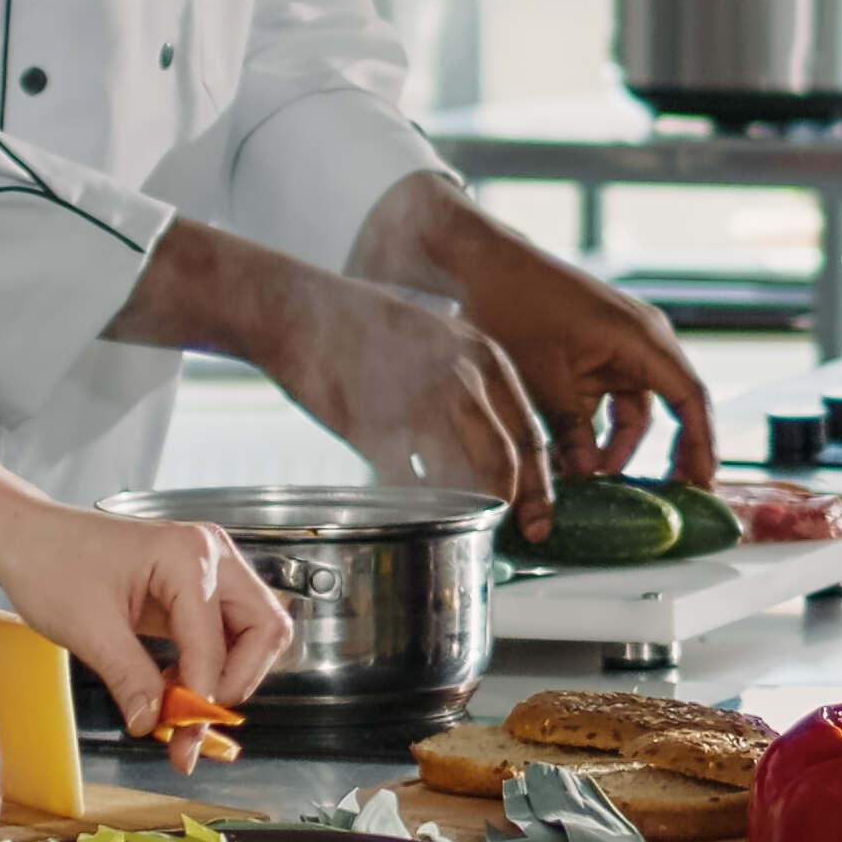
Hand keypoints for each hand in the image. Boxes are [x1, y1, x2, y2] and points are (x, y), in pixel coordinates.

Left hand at [0, 494, 290, 735]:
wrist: (28, 538)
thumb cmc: (51, 562)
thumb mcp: (88, 629)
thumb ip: (130, 678)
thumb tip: (154, 723)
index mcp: (189, 555)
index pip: (216, 642)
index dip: (202, 695)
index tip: (181, 738)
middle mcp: (212, 556)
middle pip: (264, 630)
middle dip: (236, 684)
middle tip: (196, 724)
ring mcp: (209, 569)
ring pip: (253, 634)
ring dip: (225, 678)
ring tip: (179, 709)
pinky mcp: (197, 587)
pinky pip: (226, 634)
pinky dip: (207, 668)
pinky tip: (172, 687)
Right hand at [254, 259, 565, 535]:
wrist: (300, 311)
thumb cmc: (369, 329)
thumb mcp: (438, 343)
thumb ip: (469, 390)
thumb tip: (498, 452)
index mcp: (484, 357)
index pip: (529, 432)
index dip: (540, 484)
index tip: (541, 519)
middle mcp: (460, 378)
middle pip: (503, 460)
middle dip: (512, 505)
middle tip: (510, 531)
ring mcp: (417, 402)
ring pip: (456, 476)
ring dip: (459, 506)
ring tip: (456, 521)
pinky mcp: (375, 425)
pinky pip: (404, 481)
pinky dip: (410, 501)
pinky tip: (407, 504)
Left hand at [356, 174, 718, 492]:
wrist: (481, 263)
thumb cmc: (514, 303)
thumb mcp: (541, 373)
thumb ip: (568, 428)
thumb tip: (588, 477)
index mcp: (641, 338)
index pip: (689, 397)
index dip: (700, 444)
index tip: (702, 485)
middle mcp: (640, 342)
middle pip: (672, 407)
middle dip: (669, 453)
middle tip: (669, 499)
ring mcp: (618, 348)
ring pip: (634, 411)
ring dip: (618, 448)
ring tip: (597, 486)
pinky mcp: (594, 356)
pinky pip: (608, 402)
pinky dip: (596, 432)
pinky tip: (576, 462)